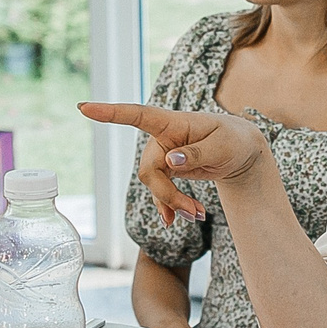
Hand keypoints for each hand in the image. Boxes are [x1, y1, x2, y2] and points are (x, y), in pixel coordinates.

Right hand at [78, 101, 270, 222]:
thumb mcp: (222, 147)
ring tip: (197, 216)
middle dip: (168, 194)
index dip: (110, 113)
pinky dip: (168, 206)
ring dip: (172, 203)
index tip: (84, 108)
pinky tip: (176, 219)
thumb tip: (171, 160)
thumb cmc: (233, 140)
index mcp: (173, 122)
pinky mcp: (167, 169)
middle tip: (195, 213)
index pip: (137, 114)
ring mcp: (162, 154)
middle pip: (149, 169)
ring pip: (153, 183)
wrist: (242, 152)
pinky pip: (158, 190)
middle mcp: (162, 137)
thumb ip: (196, 153)